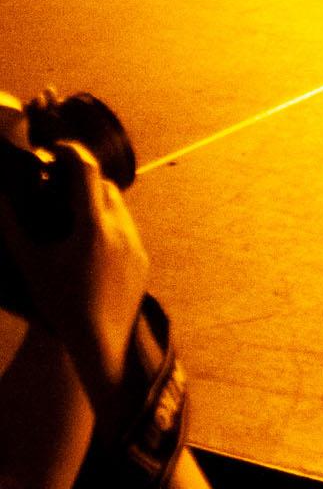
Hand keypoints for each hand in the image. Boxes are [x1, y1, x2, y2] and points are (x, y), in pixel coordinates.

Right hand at [0, 141, 150, 396]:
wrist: (101, 340)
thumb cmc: (61, 303)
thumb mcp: (32, 264)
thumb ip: (14, 228)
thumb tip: (1, 197)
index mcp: (93, 226)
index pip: (86, 172)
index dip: (71, 153)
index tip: (56, 148)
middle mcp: (121, 228)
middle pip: (104, 187)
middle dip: (81, 179)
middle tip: (57, 182)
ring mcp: (135, 242)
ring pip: (117, 208)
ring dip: (94, 203)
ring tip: (68, 213)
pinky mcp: (142, 257)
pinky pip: (125, 230)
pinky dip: (106, 226)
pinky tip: (85, 241)